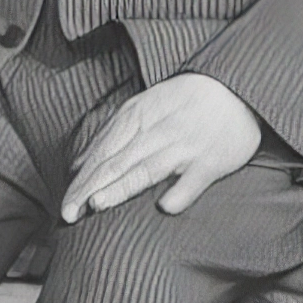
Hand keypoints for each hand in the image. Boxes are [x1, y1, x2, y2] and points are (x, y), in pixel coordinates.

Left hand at [62, 72, 267, 216]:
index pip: (103, 152)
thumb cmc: (185, 101)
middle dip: (90, 188)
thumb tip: (79, 164)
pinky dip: (180, 193)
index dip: (82, 179)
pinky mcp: (211, 161)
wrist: (237, 89)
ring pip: (147, 169)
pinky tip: (165, 207)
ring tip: (98, 204)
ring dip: (122, 187)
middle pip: (117, 163)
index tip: (65, 205)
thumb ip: (112, 135)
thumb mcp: (144, 107)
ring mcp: (184, 147)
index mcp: (137, 116)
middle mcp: (157, 131)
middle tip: (69, 213)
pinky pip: (193, 180)